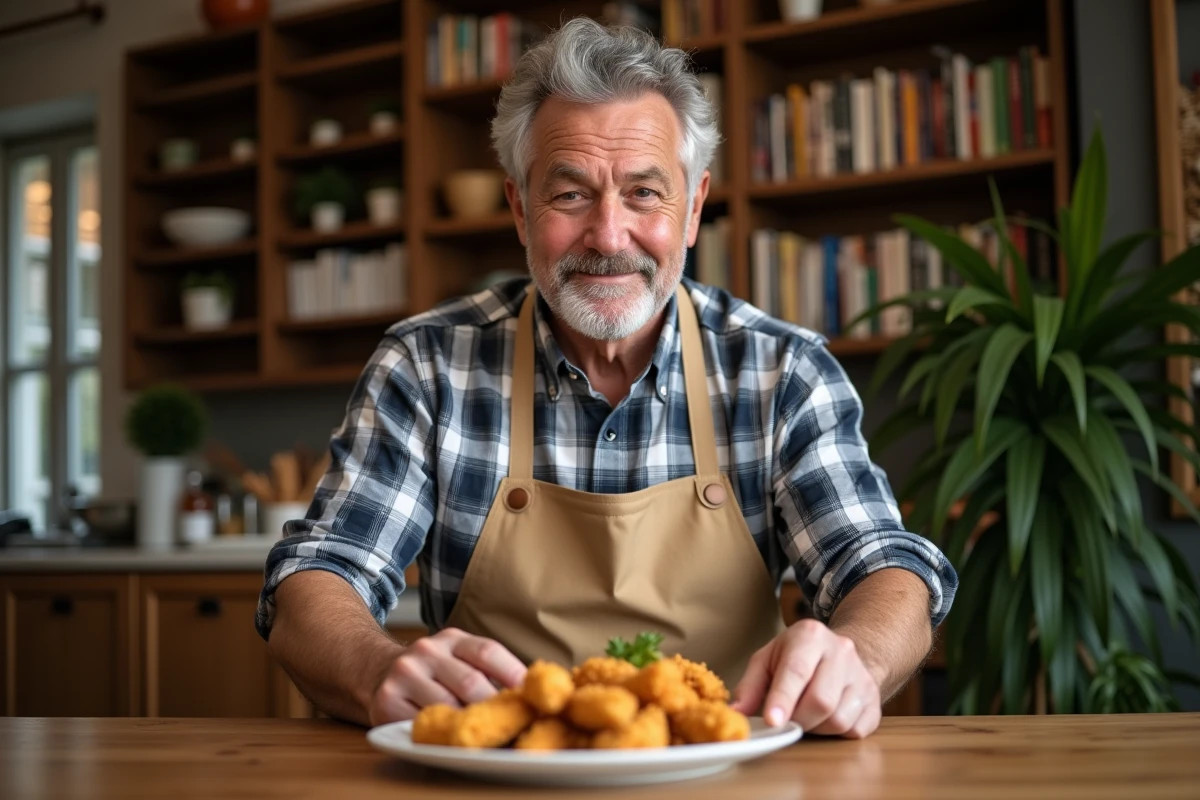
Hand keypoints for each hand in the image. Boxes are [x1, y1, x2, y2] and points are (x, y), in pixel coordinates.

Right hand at [367, 627, 526, 725]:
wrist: (372, 670)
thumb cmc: (429, 671)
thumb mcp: (455, 657)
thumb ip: (486, 670)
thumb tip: (530, 692)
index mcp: (452, 638)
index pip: (488, 651)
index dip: (512, 674)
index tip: (530, 695)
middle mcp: (427, 651)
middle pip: (470, 682)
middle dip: (493, 708)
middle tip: (511, 725)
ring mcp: (405, 674)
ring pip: (447, 706)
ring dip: (469, 724)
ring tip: (486, 734)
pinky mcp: (387, 700)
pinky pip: (422, 724)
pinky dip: (441, 735)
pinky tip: (453, 738)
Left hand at [731, 619, 882, 738]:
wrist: (838, 653)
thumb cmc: (795, 658)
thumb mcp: (767, 660)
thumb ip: (750, 685)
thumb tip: (736, 712)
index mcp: (810, 635)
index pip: (797, 670)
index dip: (783, 699)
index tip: (772, 721)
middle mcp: (841, 651)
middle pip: (821, 700)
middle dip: (799, 719)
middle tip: (787, 719)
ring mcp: (862, 675)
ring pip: (839, 719)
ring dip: (816, 728)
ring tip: (806, 715)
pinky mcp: (875, 699)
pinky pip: (856, 730)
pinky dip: (836, 734)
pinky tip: (826, 719)